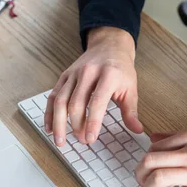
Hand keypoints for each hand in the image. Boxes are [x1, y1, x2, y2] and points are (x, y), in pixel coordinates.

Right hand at [44, 27, 142, 146]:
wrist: (109, 46)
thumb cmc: (120, 70)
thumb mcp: (131, 88)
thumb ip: (131, 111)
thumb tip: (137, 130)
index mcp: (108, 75)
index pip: (97, 102)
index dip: (92, 122)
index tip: (90, 139)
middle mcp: (88, 73)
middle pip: (76, 103)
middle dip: (77, 125)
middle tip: (82, 141)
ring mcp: (74, 74)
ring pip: (61, 100)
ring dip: (58, 123)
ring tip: (60, 141)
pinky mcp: (64, 76)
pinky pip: (54, 96)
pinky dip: (50, 113)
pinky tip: (49, 127)